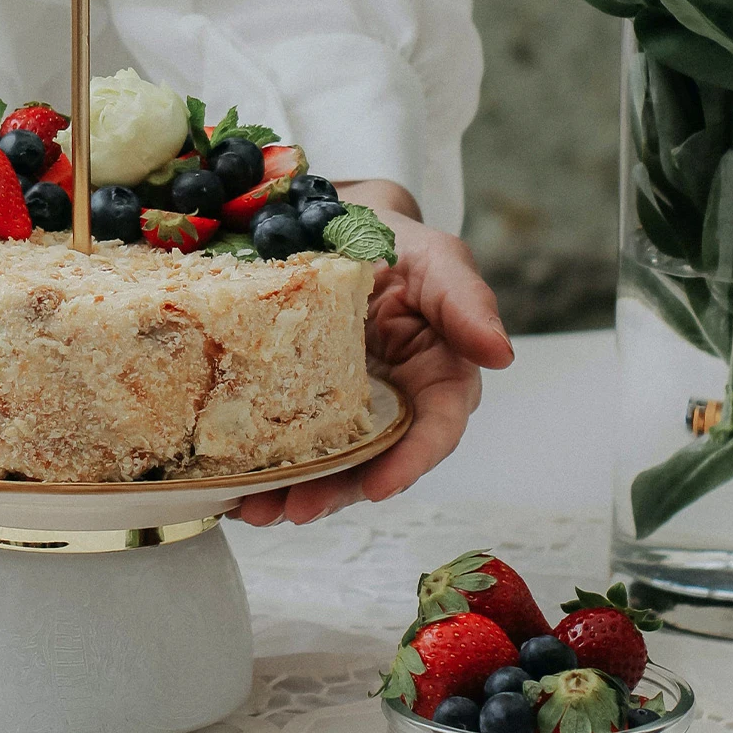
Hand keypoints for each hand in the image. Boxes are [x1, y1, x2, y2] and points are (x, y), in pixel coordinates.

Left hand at [235, 181, 511, 526]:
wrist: (337, 222)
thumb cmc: (397, 241)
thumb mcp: (437, 258)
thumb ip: (467, 301)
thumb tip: (501, 354)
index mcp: (439, 374)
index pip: (436, 428)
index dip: (410, 461)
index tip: (378, 487)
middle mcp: (395, 402)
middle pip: (374, 460)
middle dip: (336, 492)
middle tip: (294, 510)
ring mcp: (346, 406)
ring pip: (328, 462)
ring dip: (293, 491)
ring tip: (253, 509)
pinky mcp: (300, 400)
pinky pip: (289, 440)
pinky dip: (264, 466)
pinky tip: (231, 485)